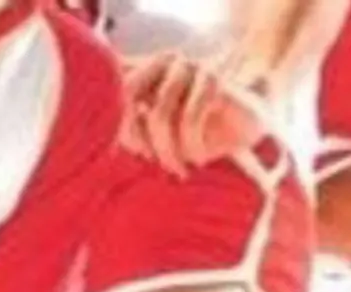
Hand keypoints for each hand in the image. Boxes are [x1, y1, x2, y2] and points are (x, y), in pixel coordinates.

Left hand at [119, 51, 268, 175]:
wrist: (247, 128)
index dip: (119, 127)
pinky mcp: (213, 80)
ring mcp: (188, 68)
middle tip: (150, 162)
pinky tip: (198, 160)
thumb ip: (134, 131)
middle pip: (129, 96)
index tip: (137, 156)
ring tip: (178, 170)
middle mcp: (163, 63)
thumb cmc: (197, 136)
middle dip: (136, 136)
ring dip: (167, 150)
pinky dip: (191, 145)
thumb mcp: (159, 138)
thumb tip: (103, 145)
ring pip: (160, 113)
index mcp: (144, 72)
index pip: (114, 93)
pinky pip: (190, 117)